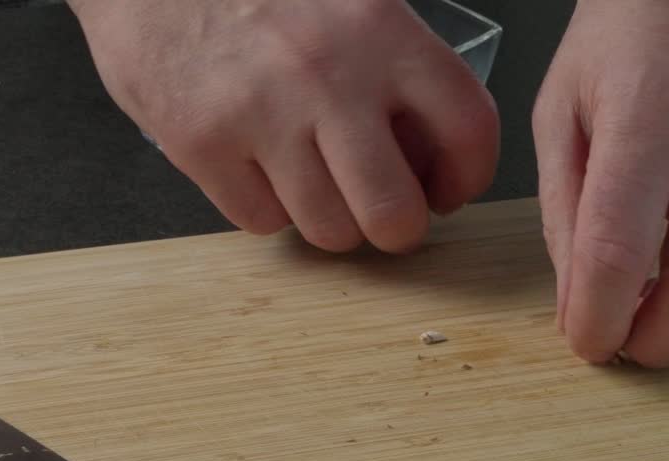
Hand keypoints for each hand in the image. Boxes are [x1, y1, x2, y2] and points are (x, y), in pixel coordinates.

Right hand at [68, 0, 499, 251]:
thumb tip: (432, 160)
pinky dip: (266, 207)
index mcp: (382, 30)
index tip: (445, 188)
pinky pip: (262, 222)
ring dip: (330, 219)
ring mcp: (261, 112)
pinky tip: (259, 164)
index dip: (466, 177)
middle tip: (382, 210)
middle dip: (396, 227)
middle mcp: (329, 74)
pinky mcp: (201, 142)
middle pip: (395, 212)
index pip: (468, 129)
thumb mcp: (352, 3)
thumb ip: (401, 70)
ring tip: (315, 179)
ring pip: (330, 230)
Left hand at [533, 0, 668, 366]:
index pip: (617, 256)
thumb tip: (574, 295)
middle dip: (655, 345)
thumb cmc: (636, 26)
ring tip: (663, 319)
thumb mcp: (563, 104)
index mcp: (646, 124)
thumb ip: (562, 207)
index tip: (586, 341)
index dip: (597, 319)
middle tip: (627, 345)